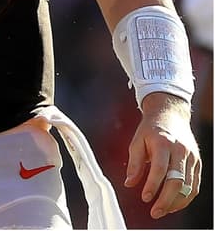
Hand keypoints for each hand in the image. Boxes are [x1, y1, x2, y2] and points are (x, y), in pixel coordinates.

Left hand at [124, 92, 201, 217]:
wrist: (171, 115)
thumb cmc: (151, 130)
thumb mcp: (137, 141)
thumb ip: (134, 163)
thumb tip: (129, 183)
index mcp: (163, 143)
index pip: (160, 168)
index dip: (153, 185)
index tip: (145, 198)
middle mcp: (181, 150)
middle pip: (177, 181)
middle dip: (166, 200)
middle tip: (155, 212)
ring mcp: (192, 157)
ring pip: (189, 186)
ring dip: (176, 202)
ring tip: (162, 210)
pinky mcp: (198, 163)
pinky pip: (195, 185)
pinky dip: (186, 197)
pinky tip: (174, 204)